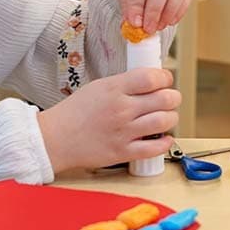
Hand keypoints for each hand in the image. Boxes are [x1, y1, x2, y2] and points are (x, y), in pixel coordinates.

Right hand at [37, 68, 180, 170]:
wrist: (55, 138)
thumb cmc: (75, 112)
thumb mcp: (98, 86)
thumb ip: (124, 83)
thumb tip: (150, 81)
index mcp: (114, 89)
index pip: (152, 78)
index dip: (165, 77)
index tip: (165, 79)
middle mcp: (121, 109)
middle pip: (164, 99)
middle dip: (174, 97)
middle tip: (171, 97)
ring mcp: (123, 132)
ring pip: (163, 122)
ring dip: (172, 117)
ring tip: (168, 116)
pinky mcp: (122, 152)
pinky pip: (153, 149)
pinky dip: (165, 142)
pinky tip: (164, 137)